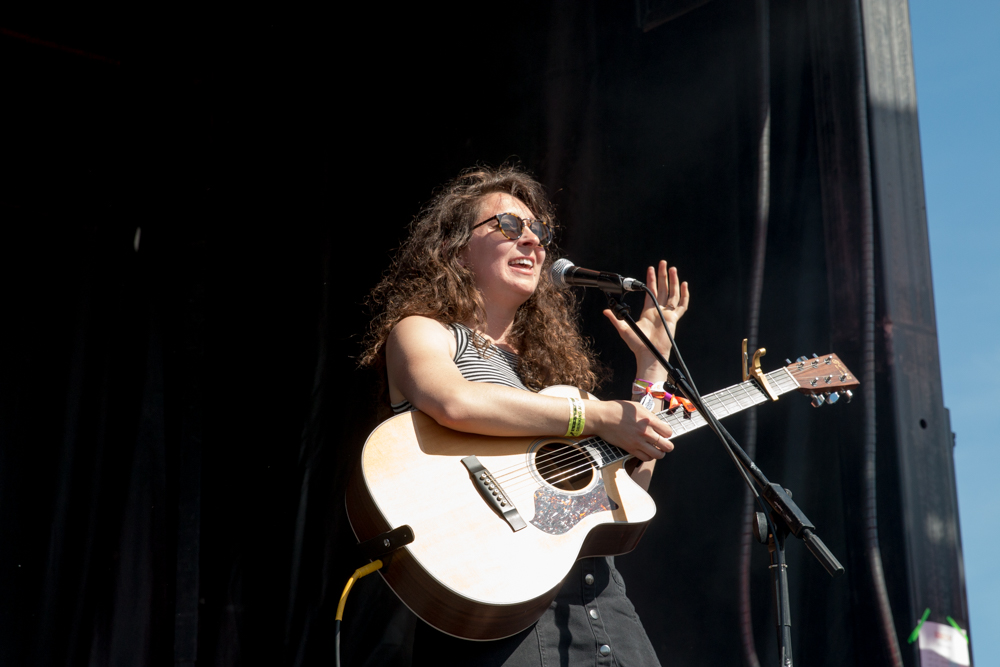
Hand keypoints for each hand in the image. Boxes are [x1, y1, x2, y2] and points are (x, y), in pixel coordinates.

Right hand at [588, 399, 673, 461]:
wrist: (602, 417)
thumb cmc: (617, 410)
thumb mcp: (637, 407)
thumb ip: (649, 415)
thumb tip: (657, 422)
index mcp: (649, 420)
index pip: (668, 432)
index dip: (668, 433)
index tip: (664, 433)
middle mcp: (646, 432)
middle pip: (666, 445)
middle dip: (668, 445)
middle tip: (665, 444)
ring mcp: (638, 442)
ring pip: (658, 455)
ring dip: (660, 453)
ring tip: (658, 450)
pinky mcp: (630, 449)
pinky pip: (645, 458)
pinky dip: (649, 457)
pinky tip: (647, 452)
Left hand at [603, 260, 688, 379]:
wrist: (647, 354)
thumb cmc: (637, 344)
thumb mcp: (623, 328)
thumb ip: (615, 318)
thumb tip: (605, 310)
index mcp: (648, 311)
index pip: (650, 291)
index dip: (651, 279)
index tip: (650, 268)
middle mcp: (658, 311)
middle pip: (662, 289)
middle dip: (662, 275)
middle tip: (663, 263)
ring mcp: (667, 314)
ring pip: (672, 294)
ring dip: (673, 281)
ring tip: (672, 269)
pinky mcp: (674, 319)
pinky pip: (681, 306)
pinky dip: (684, 295)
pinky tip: (683, 285)